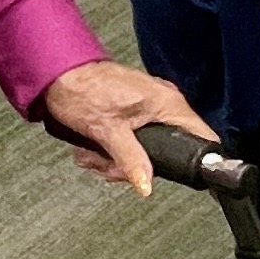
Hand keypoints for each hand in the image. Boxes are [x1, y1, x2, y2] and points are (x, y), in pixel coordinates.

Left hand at [39, 62, 219, 194]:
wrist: (58, 73)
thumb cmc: (82, 90)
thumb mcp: (108, 132)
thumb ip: (131, 161)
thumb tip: (147, 185)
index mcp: (167, 102)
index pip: (201, 135)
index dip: (196, 158)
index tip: (182, 174)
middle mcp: (163, 101)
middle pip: (168, 150)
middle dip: (136, 166)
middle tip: (111, 167)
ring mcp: (148, 105)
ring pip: (146, 149)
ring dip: (117, 160)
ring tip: (94, 155)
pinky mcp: (133, 109)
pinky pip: (133, 139)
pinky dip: (114, 149)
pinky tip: (94, 149)